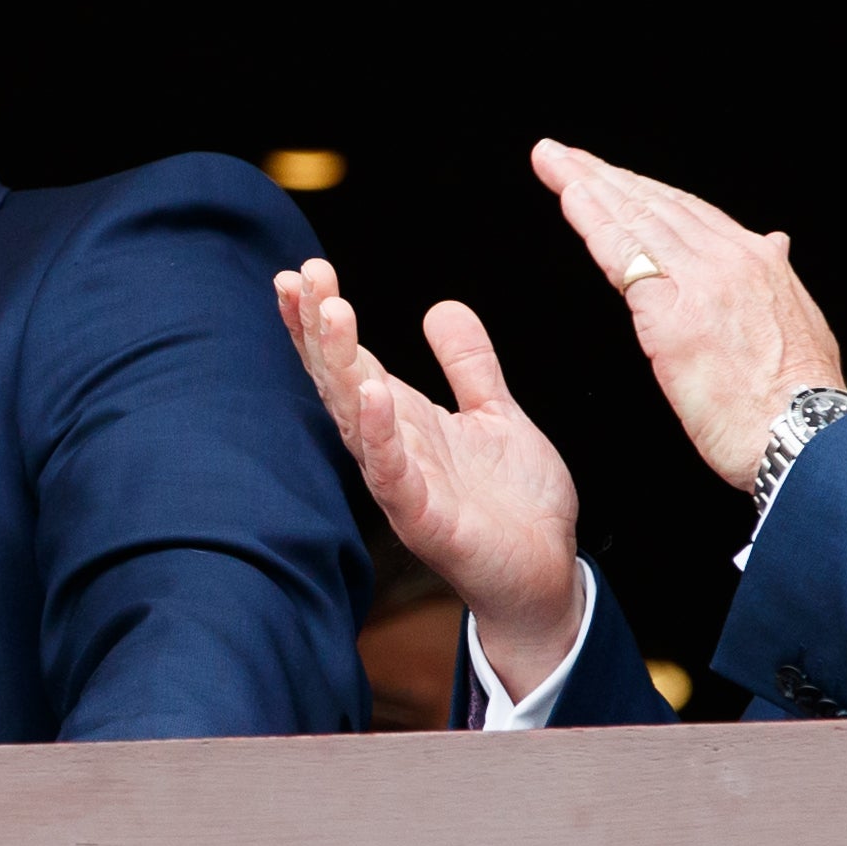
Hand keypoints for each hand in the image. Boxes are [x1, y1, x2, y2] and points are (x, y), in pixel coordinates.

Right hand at [274, 259, 587, 693]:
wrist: (545, 573)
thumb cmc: (516, 504)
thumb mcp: (495, 415)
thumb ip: (469, 366)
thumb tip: (442, 306)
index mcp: (404, 421)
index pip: (348, 362)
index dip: (320, 320)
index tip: (302, 272)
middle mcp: (391, 449)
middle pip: (338, 381)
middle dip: (316, 329)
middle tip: (304, 274)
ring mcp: (402, 485)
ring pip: (356, 418)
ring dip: (339, 365)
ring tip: (333, 311)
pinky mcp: (424, 520)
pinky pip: (393, 474)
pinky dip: (380, 434)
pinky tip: (373, 393)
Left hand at [531, 142, 846, 490]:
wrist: (808, 434)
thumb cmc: (799, 398)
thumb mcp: (798, 323)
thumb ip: (776, 280)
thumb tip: (775, 242)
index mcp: (758, 260)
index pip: (689, 211)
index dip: (645, 189)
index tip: (612, 176)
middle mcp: (731, 258)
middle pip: (656, 204)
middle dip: (606, 176)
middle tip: (563, 155)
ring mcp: (700, 281)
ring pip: (635, 218)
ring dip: (588, 185)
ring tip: (553, 162)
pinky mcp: (672, 314)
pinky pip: (623, 255)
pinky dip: (593, 221)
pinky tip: (570, 198)